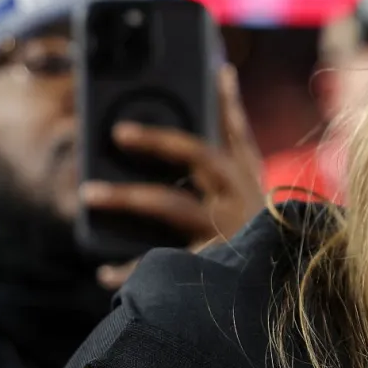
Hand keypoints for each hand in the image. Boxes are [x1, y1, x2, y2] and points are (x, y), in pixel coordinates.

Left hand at [86, 64, 263, 288]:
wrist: (278, 295)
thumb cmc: (253, 248)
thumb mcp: (246, 204)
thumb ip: (226, 168)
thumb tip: (202, 114)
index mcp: (248, 180)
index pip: (237, 132)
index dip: (226, 101)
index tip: (216, 71)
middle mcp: (242, 199)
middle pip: (198, 156)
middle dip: (158, 141)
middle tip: (119, 133)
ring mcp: (227, 232)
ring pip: (171, 205)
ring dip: (127, 196)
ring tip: (89, 193)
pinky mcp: (212, 267)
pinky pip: (162, 265)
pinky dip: (130, 270)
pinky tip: (103, 272)